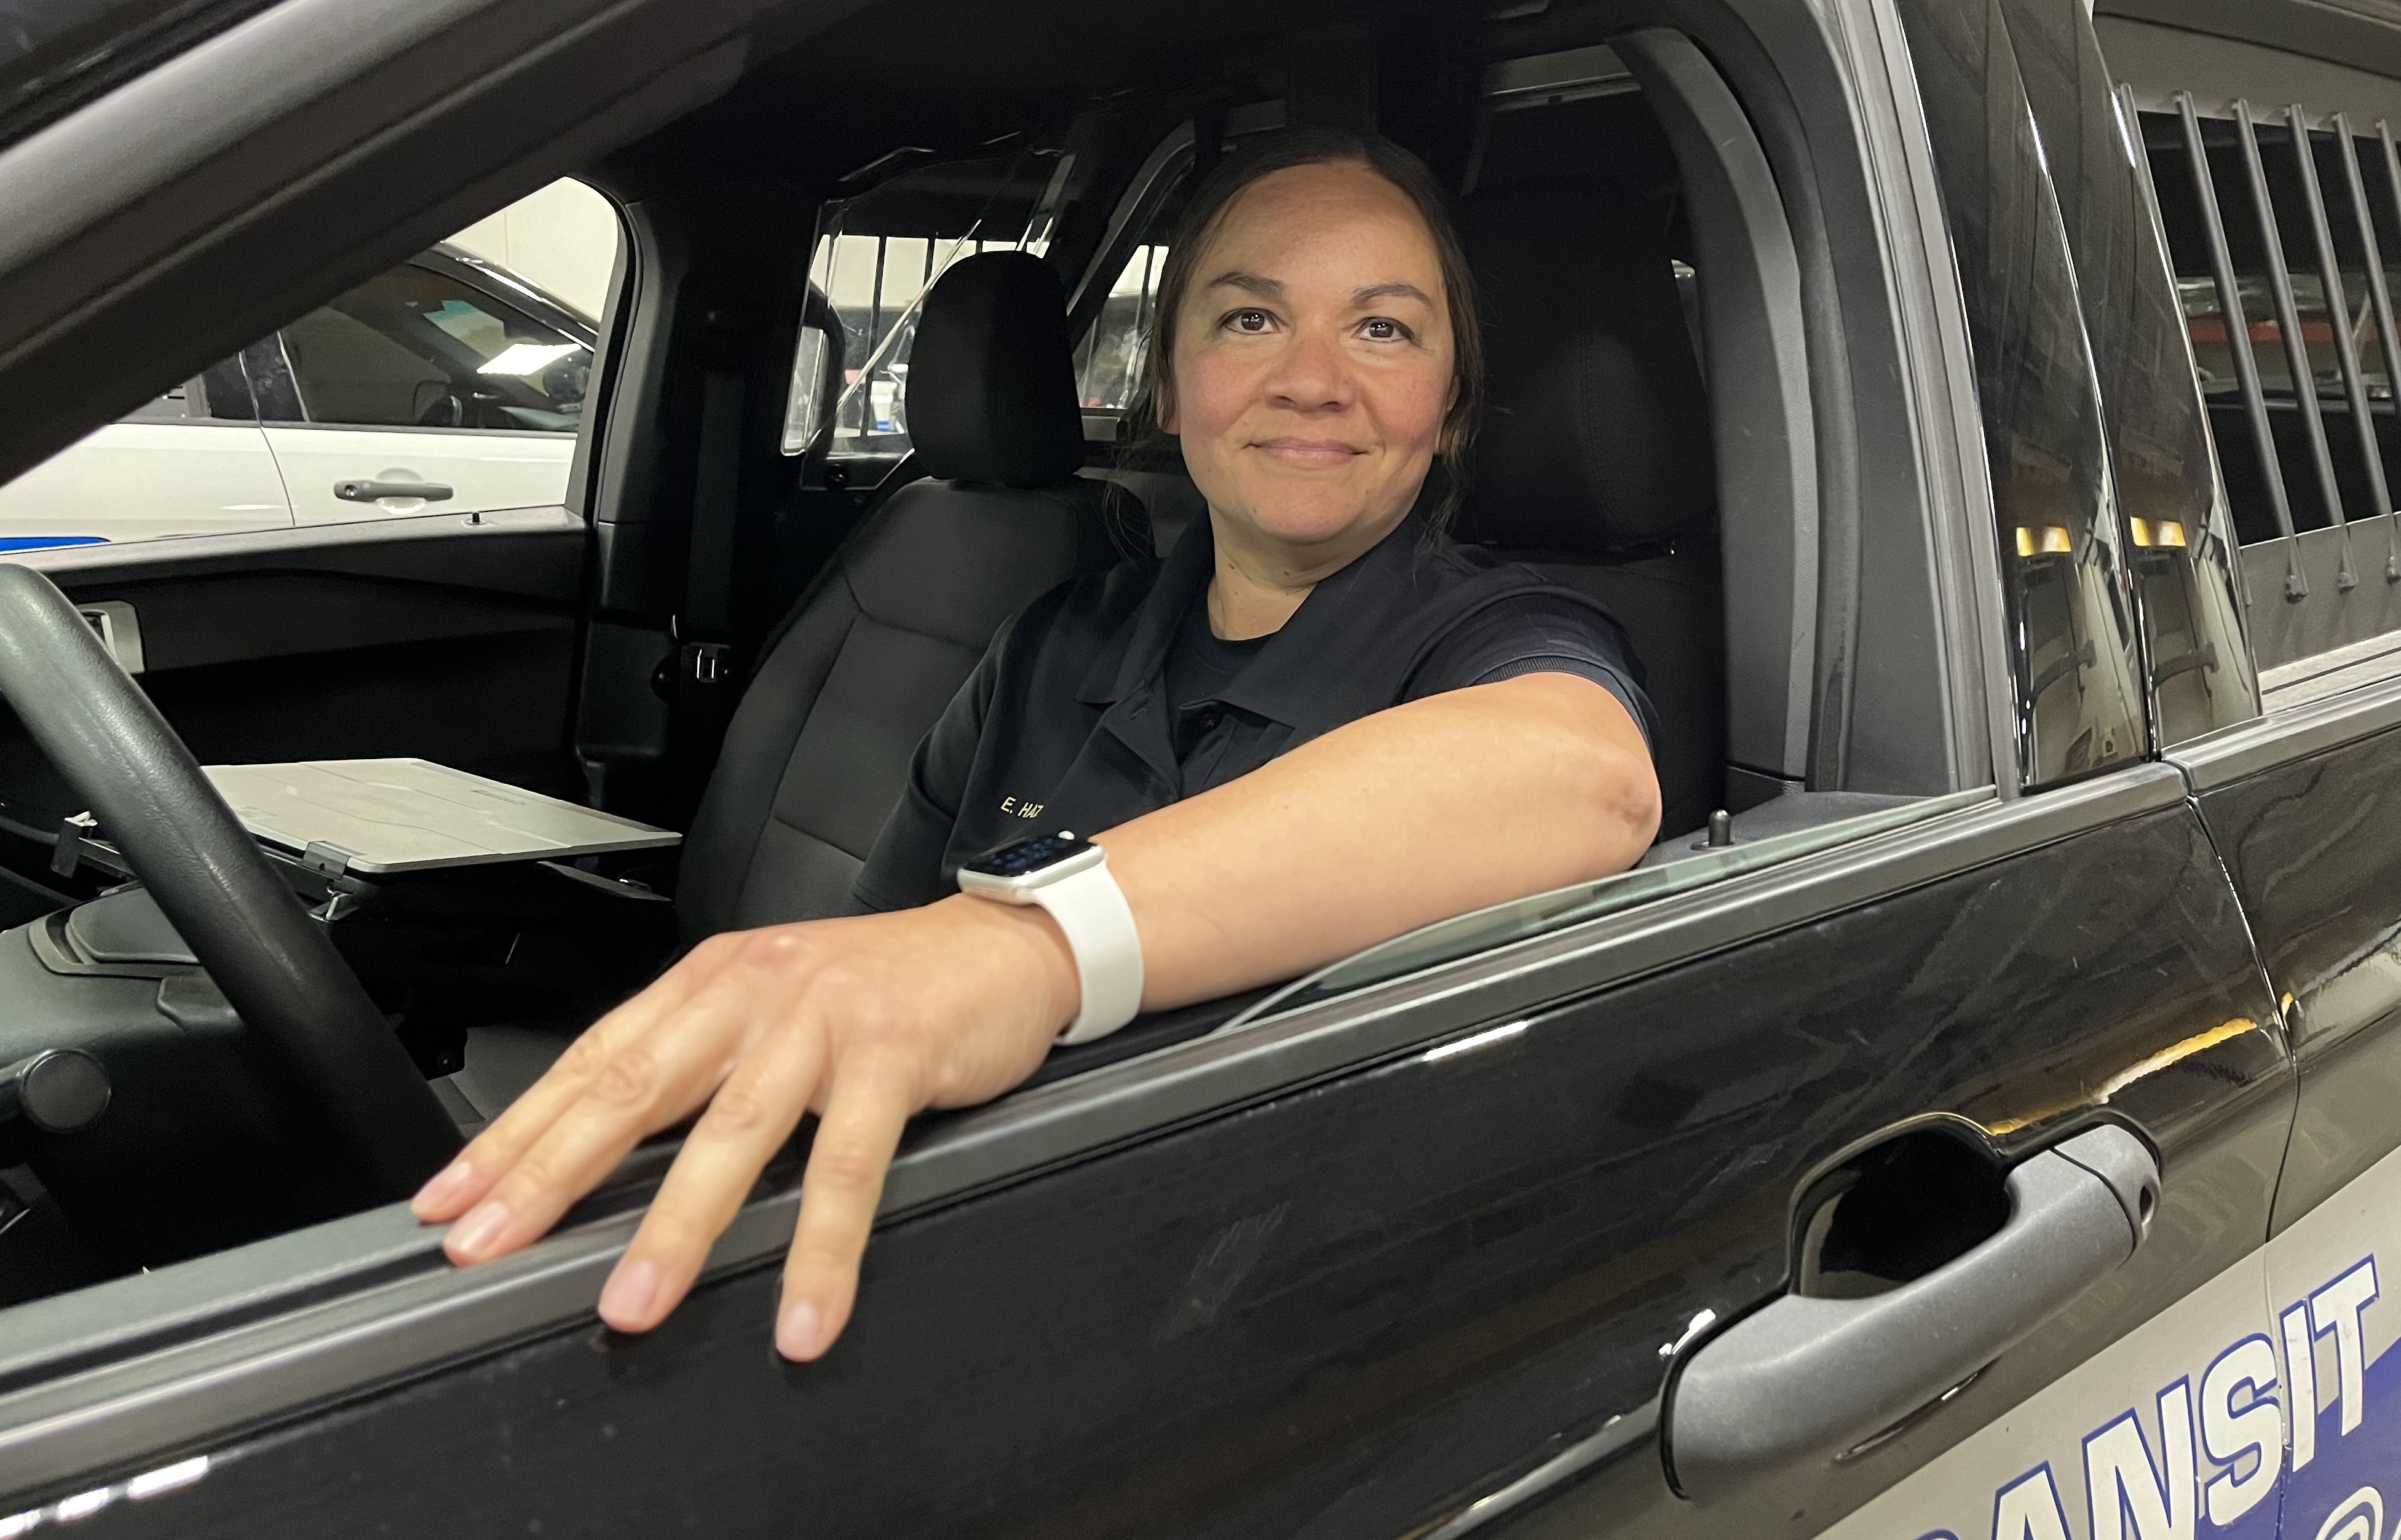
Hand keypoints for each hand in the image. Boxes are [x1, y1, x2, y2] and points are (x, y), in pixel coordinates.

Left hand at [408, 894, 1078, 1358]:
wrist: (1004, 946)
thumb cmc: (886, 988)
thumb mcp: (777, 1006)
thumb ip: (705, 1064)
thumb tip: (616, 1150)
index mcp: (712, 981)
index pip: (593, 1058)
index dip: (517, 1131)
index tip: (450, 1196)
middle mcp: (754, 992)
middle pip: (633, 1088)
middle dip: (551, 1173)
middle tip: (490, 1240)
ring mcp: (822, 1022)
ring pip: (732, 1133)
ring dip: (676, 1228)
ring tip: (633, 1305)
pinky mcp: (892, 1057)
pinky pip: (848, 1168)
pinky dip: (823, 1250)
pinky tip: (805, 1313)